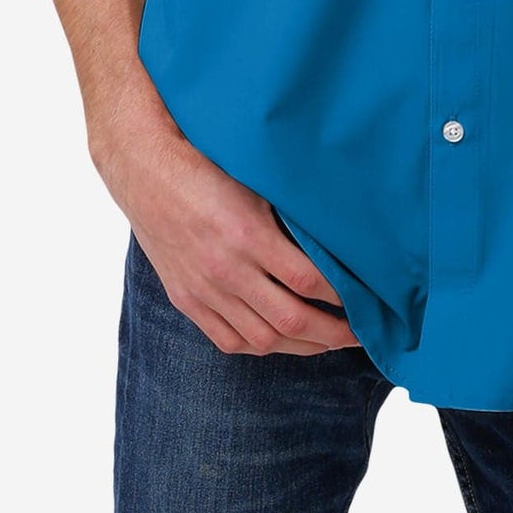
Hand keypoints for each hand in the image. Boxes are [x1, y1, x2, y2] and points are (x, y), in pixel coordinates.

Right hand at [119, 128, 359, 357]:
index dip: (343, 296)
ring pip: (263, 338)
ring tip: (327, 342)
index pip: (309, 281)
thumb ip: (290, 214)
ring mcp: (205, 289)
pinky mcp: (187, 299)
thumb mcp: (255, 181)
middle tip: (360, 336)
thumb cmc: (206, 165)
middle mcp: (227, 270)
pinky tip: (281, 342)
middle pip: (292, 319)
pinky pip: (228, 340)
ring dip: (301, 346)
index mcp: (248, 235)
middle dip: (333, 333)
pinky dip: (260, 346)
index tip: (366, 299)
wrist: (146, 170)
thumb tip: (337, 235)